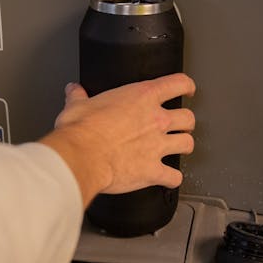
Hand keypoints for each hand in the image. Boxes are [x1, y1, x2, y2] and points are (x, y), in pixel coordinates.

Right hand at [39, 73, 195, 205]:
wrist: (81, 156)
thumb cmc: (81, 130)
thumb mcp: (77, 106)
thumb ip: (79, 97)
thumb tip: (74, 91)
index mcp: (141, 97)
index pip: (178, 84)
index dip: (186, 86)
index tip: (186, 90)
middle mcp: (155, 120)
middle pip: (188, 118)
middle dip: (186, 122)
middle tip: (180, 125)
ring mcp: (157, 146)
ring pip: (187, 144)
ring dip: (183, 146)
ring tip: (178, 149)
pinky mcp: (153, 171)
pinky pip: (174, 177)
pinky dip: (172, 179)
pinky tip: (168, 179)